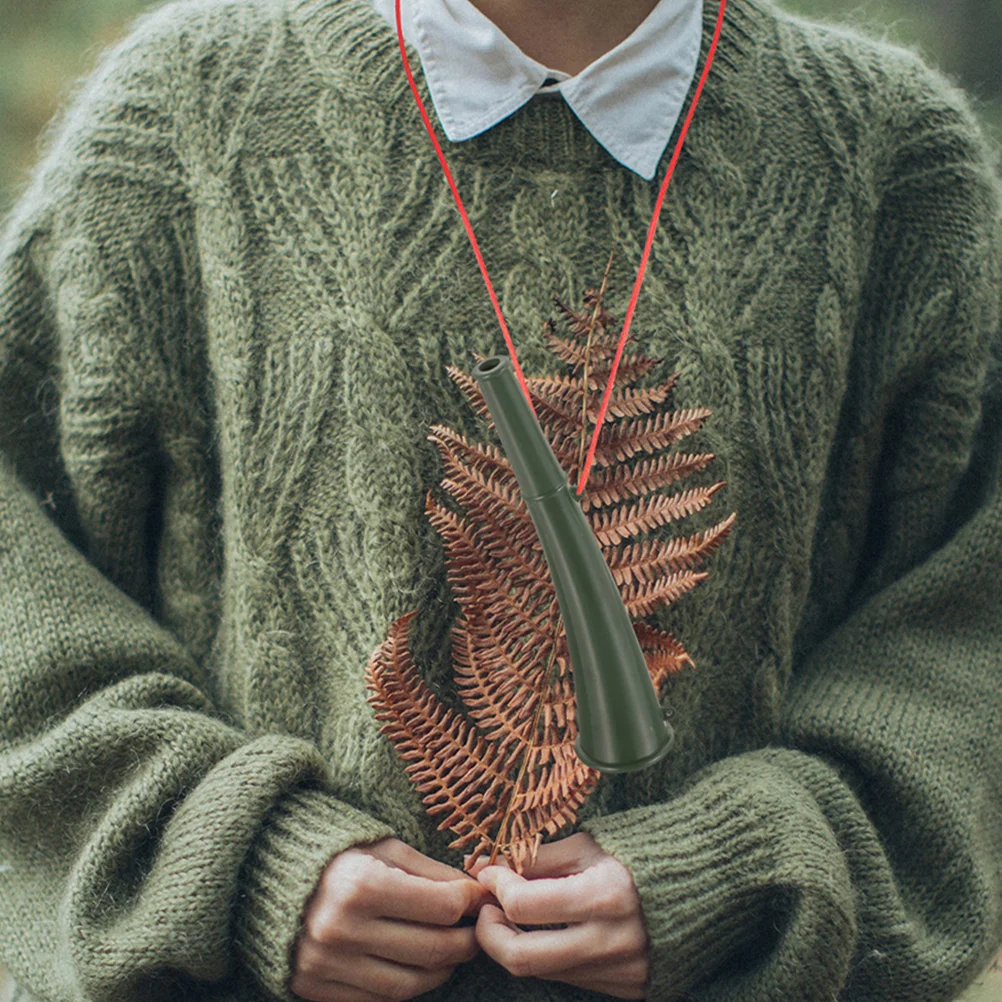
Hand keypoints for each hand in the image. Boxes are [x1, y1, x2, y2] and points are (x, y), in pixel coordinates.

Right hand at [292, 836, 496, 1001]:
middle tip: (477, 931)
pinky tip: (418, 966)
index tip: (481, 898)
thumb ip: (431, 871)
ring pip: (410, 983)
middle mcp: (342, 929)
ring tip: (452, 950)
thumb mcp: (384, 848)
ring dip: (442, 970)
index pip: (442, 906)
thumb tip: (475, 892)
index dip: (471, 903)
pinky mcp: (315, 987)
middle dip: (466, 941)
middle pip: (433, 949)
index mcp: (362, 885)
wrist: (266, 878)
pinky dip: (407, 986)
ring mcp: (327, 964)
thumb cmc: (337, 854)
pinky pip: (379, 999)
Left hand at [466, 832, 650, 999]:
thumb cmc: (642, 852)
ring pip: (543, 971)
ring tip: (515, 915)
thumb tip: (489, 865)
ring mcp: (620, 972)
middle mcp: (611, 942)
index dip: (495, 886)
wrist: (705, 884)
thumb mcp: (590, 845)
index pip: (523, 905)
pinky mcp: (627, 988)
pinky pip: (570, 978)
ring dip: (517, 943)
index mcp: (604, 896)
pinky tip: (549, 931)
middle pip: (522, 957)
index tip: (489, 872)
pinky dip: (549, 956)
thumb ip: (539, 859)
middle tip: (488, 909)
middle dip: (489, 933)